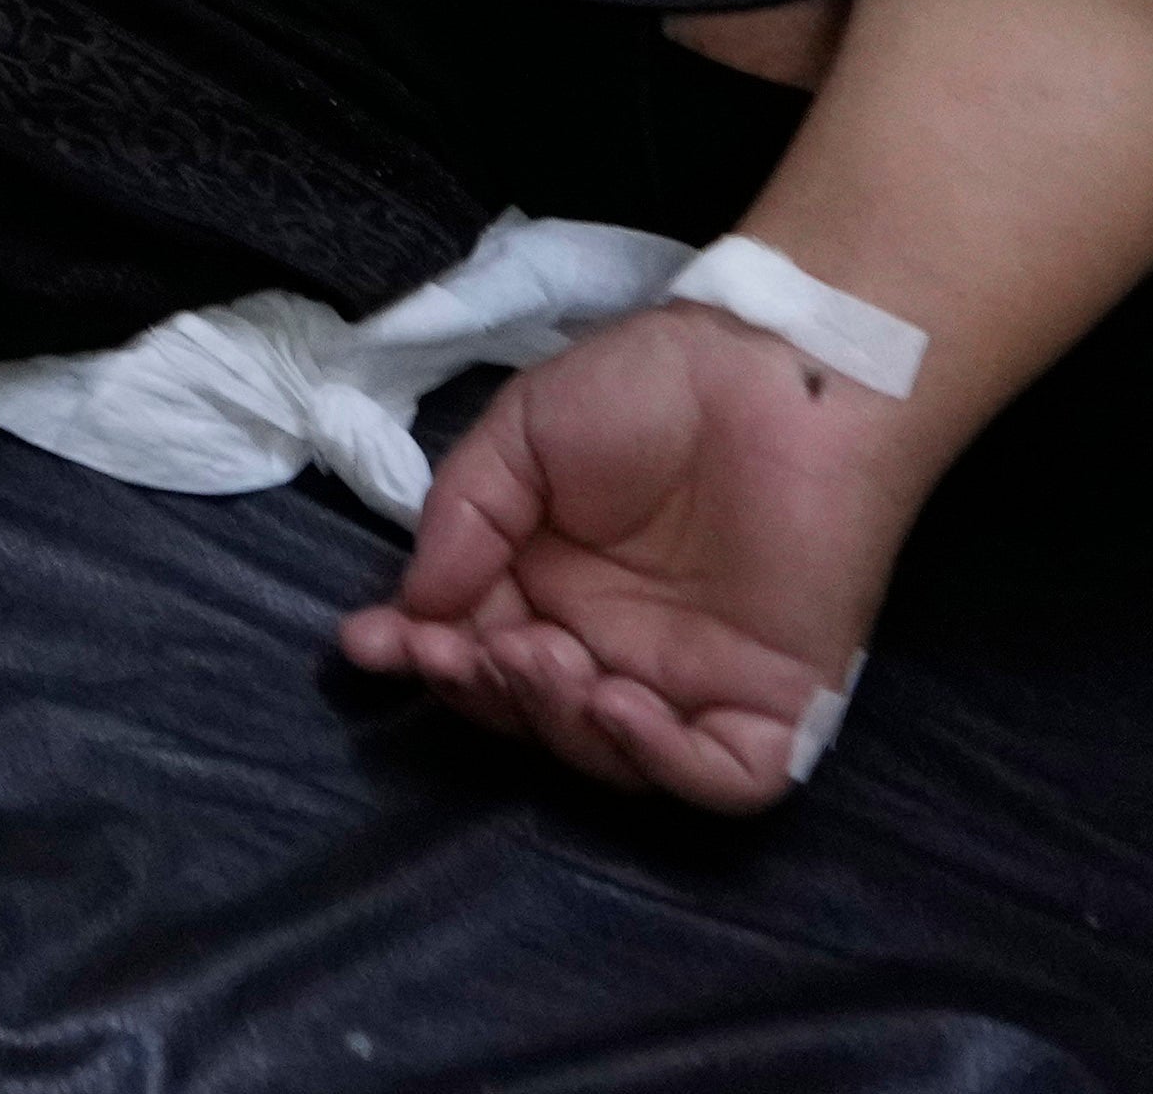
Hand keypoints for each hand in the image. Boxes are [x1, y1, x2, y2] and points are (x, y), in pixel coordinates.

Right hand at [338, 300, 922, 811]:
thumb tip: (413, 606)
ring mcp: (693, 681)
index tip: (372, 644)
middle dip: (480, 692)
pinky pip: (720, 777)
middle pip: (530, 714)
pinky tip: (616, 704)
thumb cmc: (647, 390)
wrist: (779, 375)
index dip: (422, 658)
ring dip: (553, 720)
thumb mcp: (521, 434)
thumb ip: (463, 517)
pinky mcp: (774, 702)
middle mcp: (615, 646)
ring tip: (537, 653)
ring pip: (608, 758)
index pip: (474, 650)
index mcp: (550, 587)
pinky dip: (661, 761)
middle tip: (463, 647)